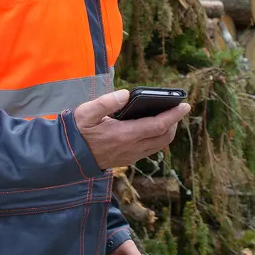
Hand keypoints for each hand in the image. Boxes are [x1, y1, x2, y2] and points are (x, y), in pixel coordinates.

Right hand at [74, 89, 189, 172]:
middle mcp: (131, 148)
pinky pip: (150, 150)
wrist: (69, 156)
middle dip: (174, 123)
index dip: (174, 115)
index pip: (158, 126)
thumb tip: (126, 94)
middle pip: (164, 138)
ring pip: (159, 145)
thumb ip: (106, 102)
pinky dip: (157, 138)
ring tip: (167, 117)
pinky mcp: (127, 160)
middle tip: (176, 109)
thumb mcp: (87, 112)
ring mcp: (130, 156)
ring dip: (167, 132)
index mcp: (124, 135)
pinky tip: (152, 127)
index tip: (185, 105)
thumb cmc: (78, 131)